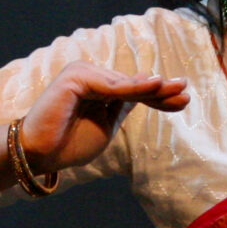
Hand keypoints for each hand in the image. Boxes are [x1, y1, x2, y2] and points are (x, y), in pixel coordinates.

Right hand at [17, 62, 189, 174]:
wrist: (41, 154)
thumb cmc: (69, 144)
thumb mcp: (106, 126)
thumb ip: (123, 106)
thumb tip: (149, 87)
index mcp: (97, 87)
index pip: (133, 90)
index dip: (158, 95)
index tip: (184, 100)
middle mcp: (90, 76)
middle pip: (132, 84)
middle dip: (160, 90)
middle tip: (185, 92)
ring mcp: (82, 73)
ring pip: (124, 83)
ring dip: (151, 88)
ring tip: (175, 89)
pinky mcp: (74, 77)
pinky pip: (109, 85)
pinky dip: (131, 87)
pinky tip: (153, 86)